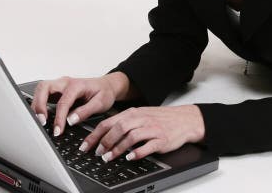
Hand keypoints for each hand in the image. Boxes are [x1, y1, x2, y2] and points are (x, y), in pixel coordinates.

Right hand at [30, 76, 117, 136]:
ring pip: (41, 90)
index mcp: (77, 85)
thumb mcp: (101, 103)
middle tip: (41, 122)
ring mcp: (60, 85)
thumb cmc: (105, 92)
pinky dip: (39, 104)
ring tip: (39, 121)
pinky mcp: (57, 91)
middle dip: (39, 104)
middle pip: (44, 87)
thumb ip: (85, 111)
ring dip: (37, 104)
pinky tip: (41, 117)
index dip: (59, 118)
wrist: (107, 86)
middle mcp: (66, 82)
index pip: (63, 102)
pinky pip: (43, 94)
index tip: (57, 131)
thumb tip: (70, 120)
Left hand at [80, 105, 204, 162]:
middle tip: (98, 153)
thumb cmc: (161, 119)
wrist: (185, 119)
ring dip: (118, 148)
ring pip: (130, 137)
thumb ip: (124, 123)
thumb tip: (103, 133)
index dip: (95, 134)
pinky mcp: (161, 139)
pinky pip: (147, 146)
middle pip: (118, 128)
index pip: (109, 122)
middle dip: (105, 142)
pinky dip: (137, 152)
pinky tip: (130, 157)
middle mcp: (141, 119)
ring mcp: (152, 128)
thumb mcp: (141, 115)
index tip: (86, 145)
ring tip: (110, 157)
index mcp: (133, 113)